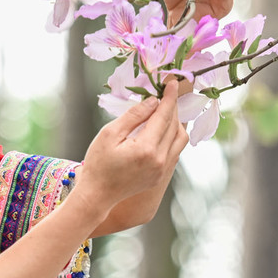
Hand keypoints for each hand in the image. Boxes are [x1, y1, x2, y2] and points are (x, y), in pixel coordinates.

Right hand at [72, 80, 188, 213]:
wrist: (97, 196)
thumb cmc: (98, 164)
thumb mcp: (109, 134)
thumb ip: (133, 116)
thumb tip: (153, 101)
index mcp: (147, 149)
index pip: (164, 116)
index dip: (169, 97)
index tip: (173, 82)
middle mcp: (160, 160)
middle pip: (174, 126)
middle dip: (172, 107)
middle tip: (167, 93)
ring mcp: (162, 170)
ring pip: (179, 139)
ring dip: (175, 122)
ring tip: (164, 109)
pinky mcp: (161, 176)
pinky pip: (175, 151)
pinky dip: (172, 136)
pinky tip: (162, 128)